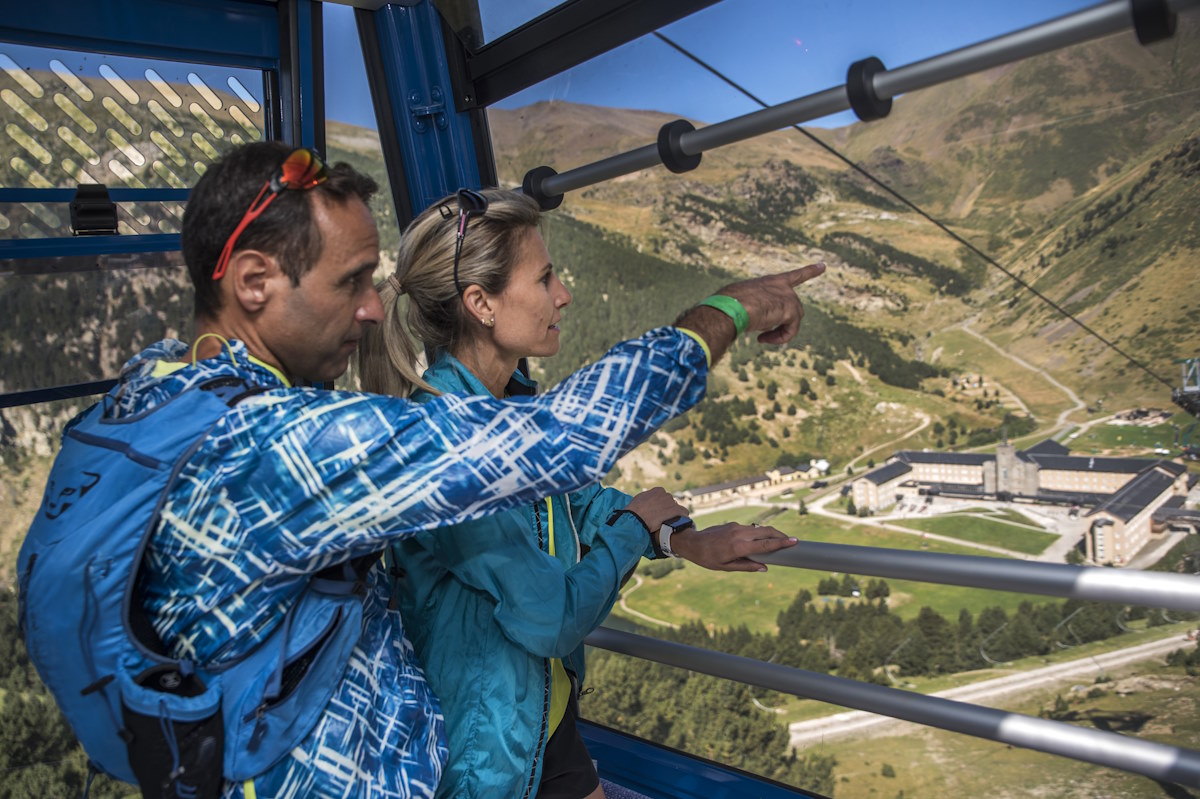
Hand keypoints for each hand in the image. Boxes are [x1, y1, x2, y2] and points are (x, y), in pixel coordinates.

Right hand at [623, 487, 688, 531]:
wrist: (636, 519)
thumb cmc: (634, 511)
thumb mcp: (639, 499)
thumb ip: (647, 497)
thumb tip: (649, 499)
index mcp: (658, 490)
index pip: (664, 496)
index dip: (662, 505)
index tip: (659, 511)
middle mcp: (666, 494)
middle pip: (671, 502)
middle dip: (668, 509)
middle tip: (663, 518)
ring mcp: (672, 502)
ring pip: (677, 508)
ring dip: (674, 514)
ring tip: (671, 522)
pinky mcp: (676, 510)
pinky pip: (684, 512)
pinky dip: (682, 517)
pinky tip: (678, 523)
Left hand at [669, 523, 796, 572]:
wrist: (693, 542)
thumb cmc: (708, 558)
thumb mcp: (726, 567)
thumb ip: (746, 566)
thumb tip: (764, 568)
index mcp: (739, 547)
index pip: (766, 544)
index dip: (782, 543)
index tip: (795, 541)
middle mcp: (740, 534)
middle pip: (767, 531)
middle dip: (781, 535)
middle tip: (791, 541)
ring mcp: (736, 527)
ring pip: (759, 528)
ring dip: (771, 533)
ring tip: (779, 541)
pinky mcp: (733, 525)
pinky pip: (750, 529)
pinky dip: (758, 533)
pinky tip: (759, 541)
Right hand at [675, 262, 824, 362]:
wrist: (729, 307)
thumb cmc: (725, 306)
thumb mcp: (735, 303)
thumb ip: (743, 308)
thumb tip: (722, 322)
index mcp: (768, 282)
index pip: (793, 276)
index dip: (809, 271)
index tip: (823, 266)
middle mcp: (781, 286)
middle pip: (793, 309)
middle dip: (783, 325)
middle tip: (763, 337)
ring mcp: (787, 296)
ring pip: (793, 320)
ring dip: (779, 333)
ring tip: (761, 338)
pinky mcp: (790, 308)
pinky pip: (792, 329)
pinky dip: (780, 337)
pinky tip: (764, 339)